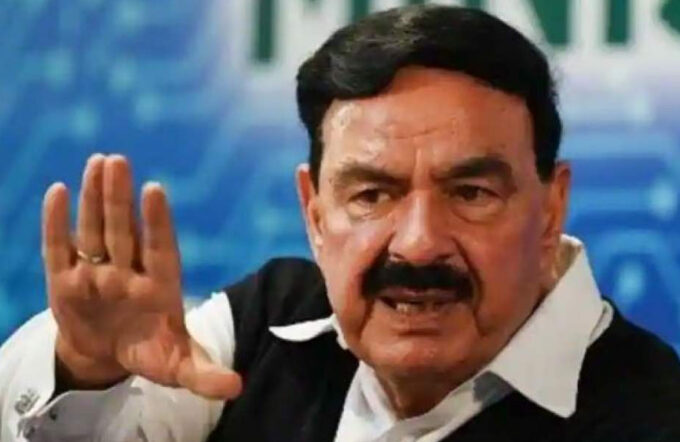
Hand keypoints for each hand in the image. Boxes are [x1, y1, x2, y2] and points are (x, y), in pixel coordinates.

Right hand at [42, 154, 241, 399]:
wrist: (107, 356)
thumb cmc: (148, 353)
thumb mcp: (177, 367)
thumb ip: (205, 375)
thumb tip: (236, 387)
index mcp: (160, 285)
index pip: (159, 248)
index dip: (156, 221)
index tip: (154, 190)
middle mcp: (129, 272)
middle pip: (123, 231)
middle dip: (119, 199)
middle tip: (118, 161)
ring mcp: (97, 273)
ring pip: (94, 230)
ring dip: (94, 198)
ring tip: (98, 162)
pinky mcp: (66, 281)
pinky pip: (60, 249)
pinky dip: (57, 223)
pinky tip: (59, 191)